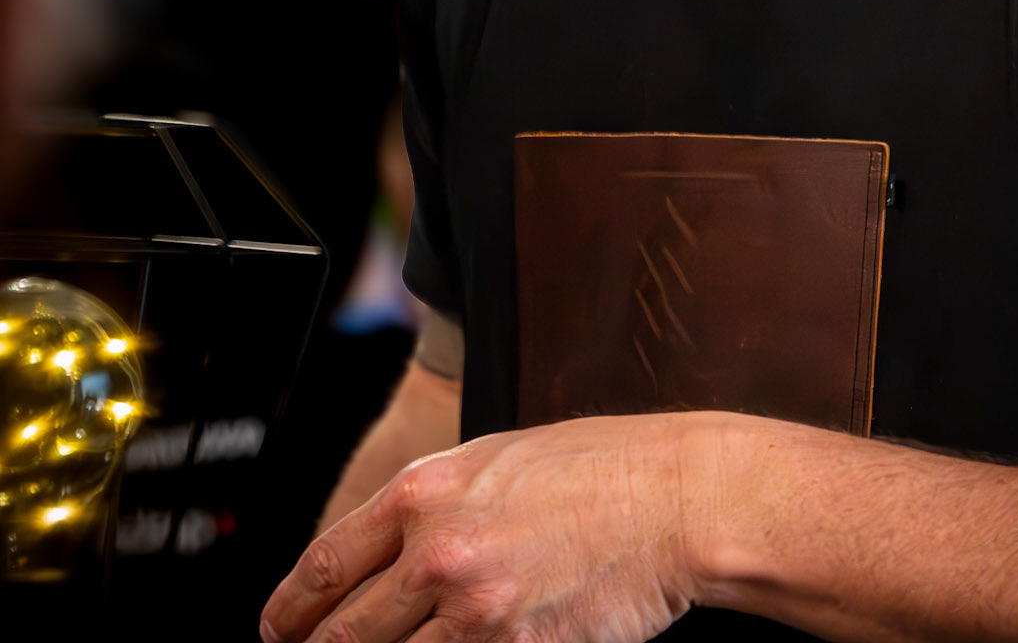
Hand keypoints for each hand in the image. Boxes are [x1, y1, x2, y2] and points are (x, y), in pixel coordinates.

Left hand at [259, 412, 701, 642]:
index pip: (324, 565)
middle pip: (343, 633)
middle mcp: (438, 552)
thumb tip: (388, 553)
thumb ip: (435, 506)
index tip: (275, 631)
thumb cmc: (600, 468)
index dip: (288, 610)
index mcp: (425, 492)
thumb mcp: (497, 460)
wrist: (675, 498)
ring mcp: (475, 612)